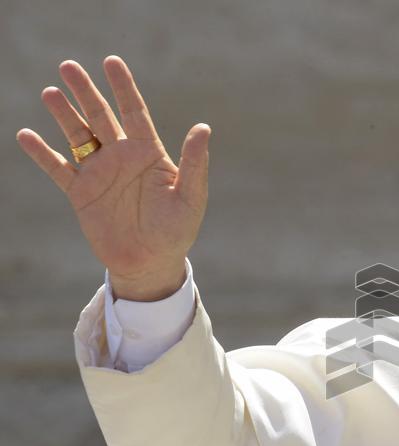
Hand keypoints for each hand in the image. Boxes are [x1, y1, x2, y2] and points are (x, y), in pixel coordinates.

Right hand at [16, 55, 210, 300]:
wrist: (151, 263)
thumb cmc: (177, 231)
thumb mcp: (190, 197)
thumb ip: (194, 162)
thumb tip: (203, 127)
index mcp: (149, 154)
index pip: (134, 112)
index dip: (123, 87)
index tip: (111, 62)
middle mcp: (122, 157)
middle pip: (101, 116)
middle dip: (85, 91)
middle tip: (69, 66)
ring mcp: (99, 173)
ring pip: (78, 136)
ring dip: (63, 114)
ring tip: (51, 92)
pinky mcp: (81, 193)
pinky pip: (58, 168)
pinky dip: (42, 153)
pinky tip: (26, 135)